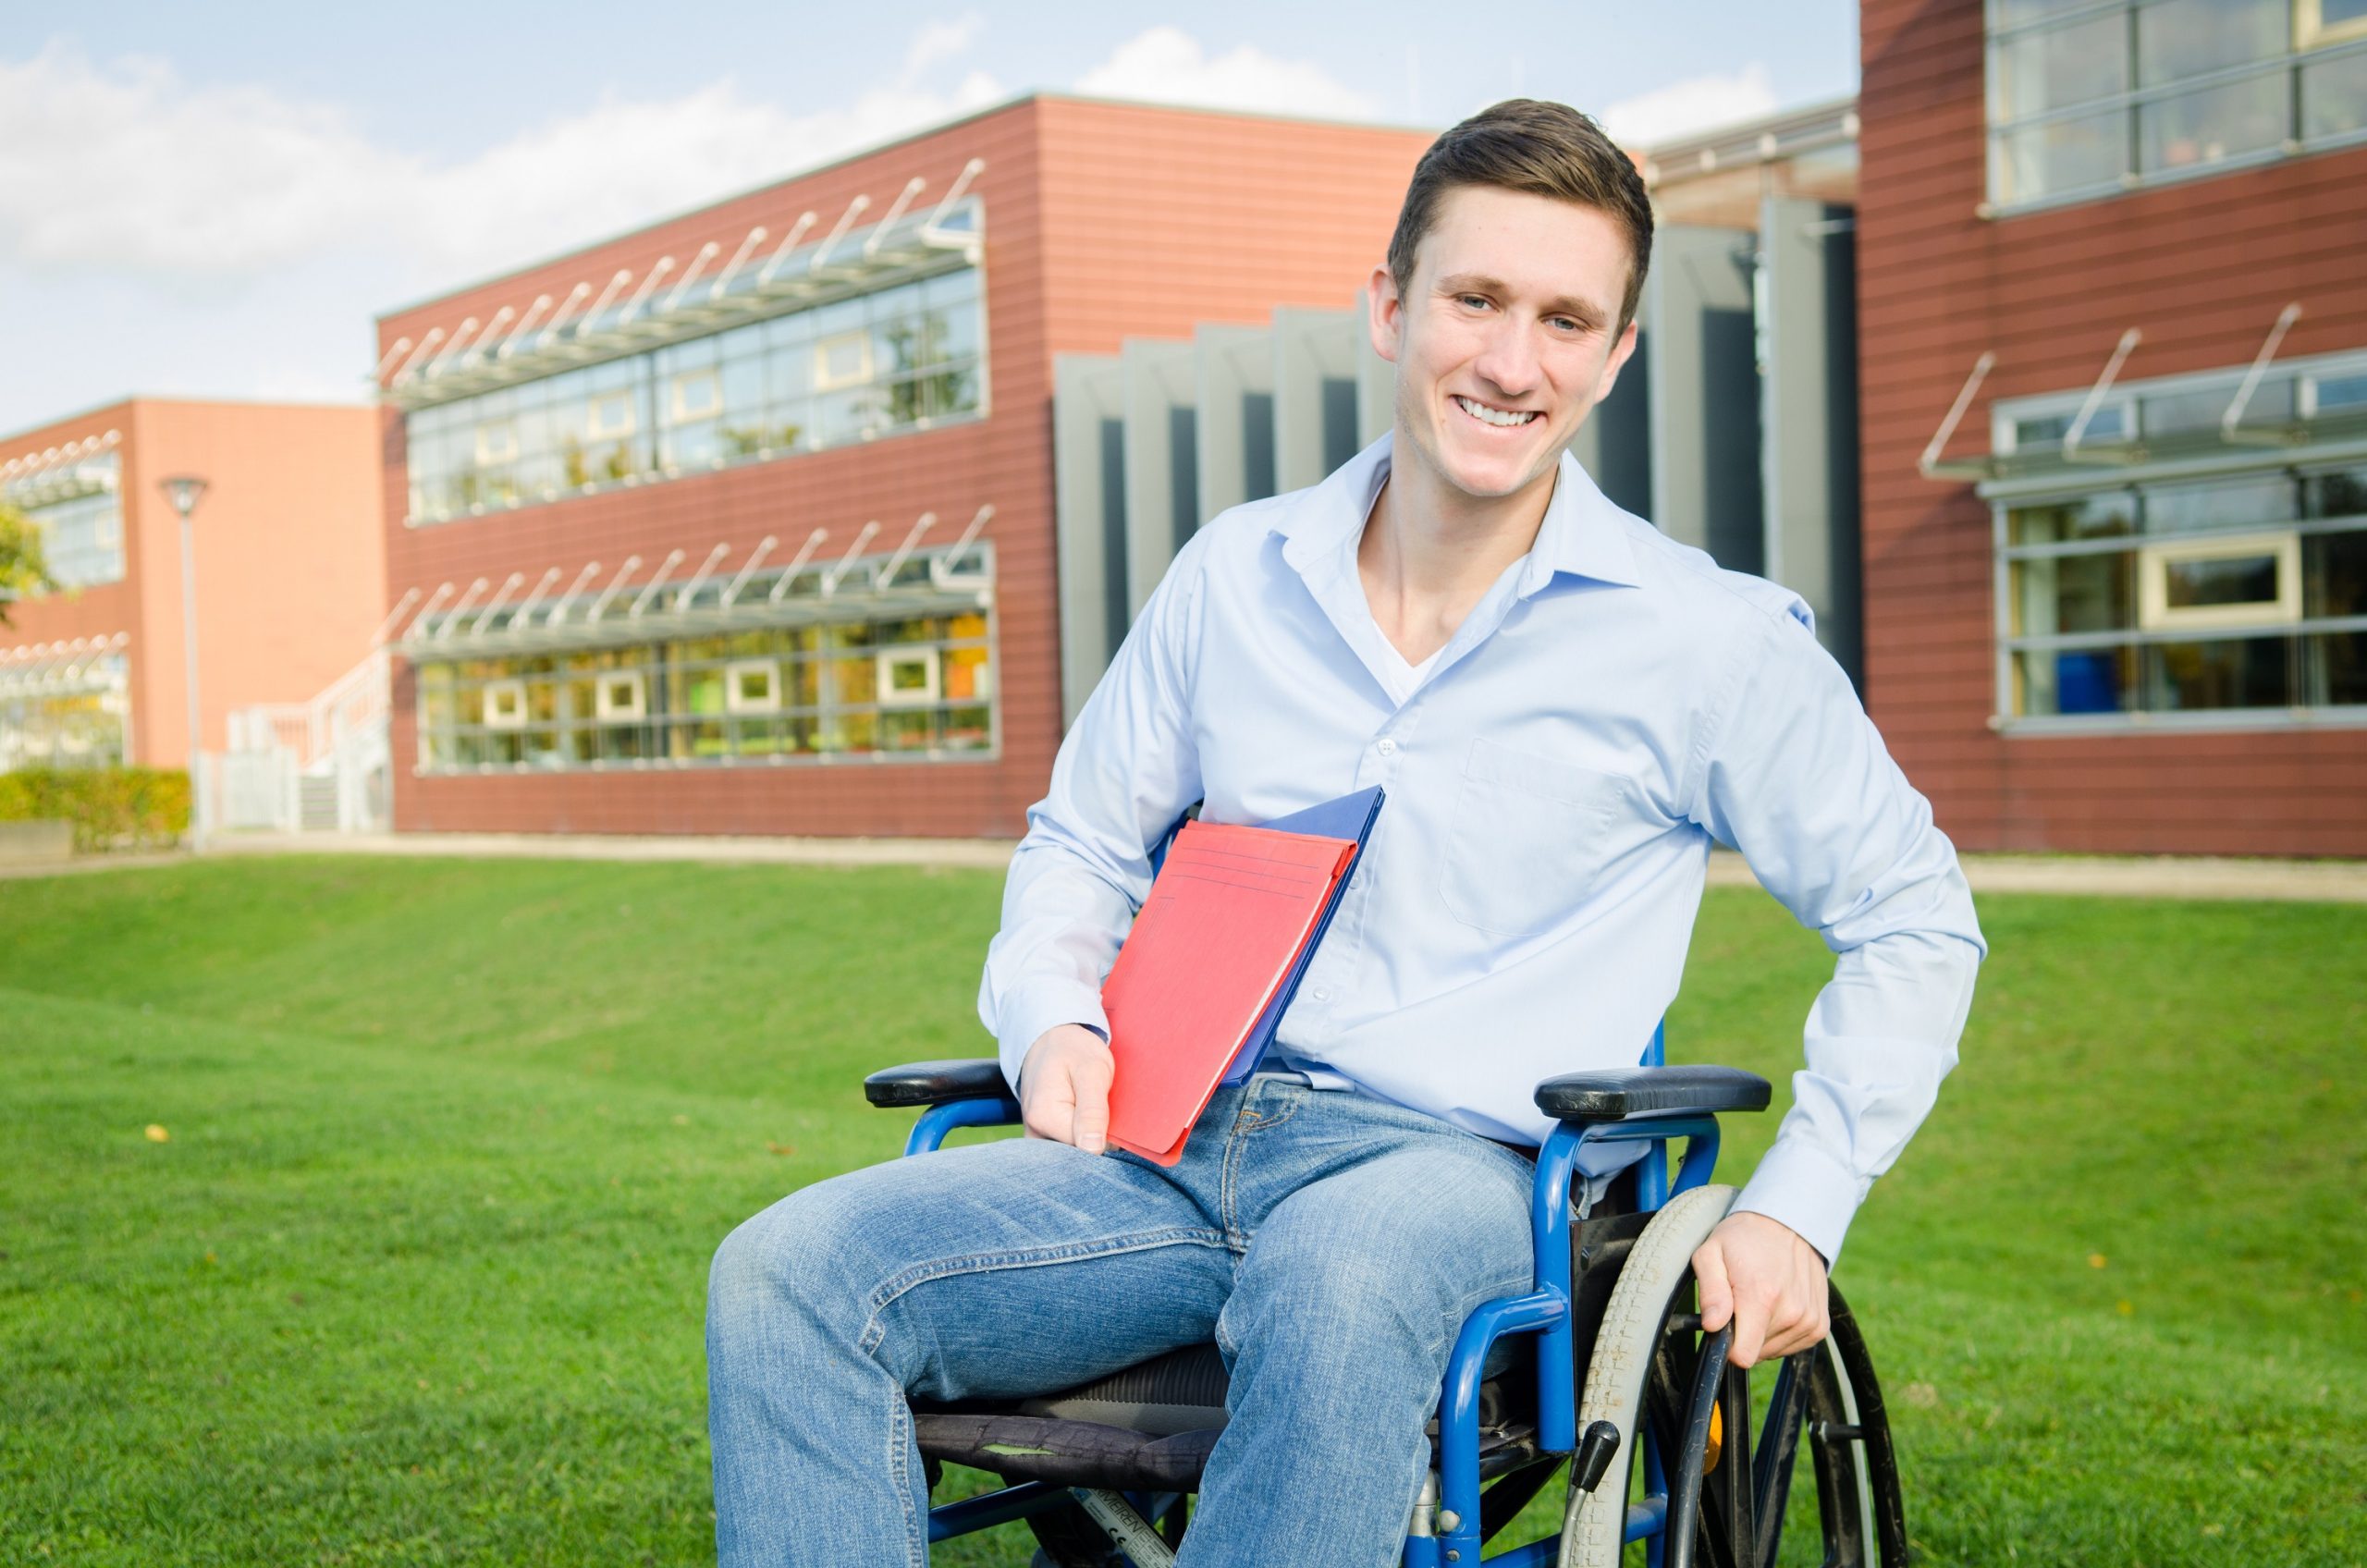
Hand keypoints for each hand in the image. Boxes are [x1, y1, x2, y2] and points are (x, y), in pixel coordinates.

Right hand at [1017, 1024, 1114, 1152]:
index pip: (1086, 1151)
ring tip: (1094, 1109)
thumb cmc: (1074, 1050)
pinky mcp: (1041, 1137)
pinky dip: (1081, 1138)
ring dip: (1090, 1139)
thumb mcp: (1092, 1071)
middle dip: (1098, 1141)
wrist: (1051, 1038)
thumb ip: (1092, 1111)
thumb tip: (1093, 1150)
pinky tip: (1086, 1119)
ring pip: (1073, 1154)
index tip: (1117, 1118)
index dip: (1109, 1139)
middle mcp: (1033, 1133)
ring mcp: (1035, 1137)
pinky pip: (1066, 1149)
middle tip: (1107, 1109)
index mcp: (1044, 1117)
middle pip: (1077, 1156)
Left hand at [1691, 1211, 1829, 1368]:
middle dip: (1742, 1332)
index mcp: (1761, 1297)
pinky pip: (1790, 1346)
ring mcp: (1809, 1321)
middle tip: (1741, 1300)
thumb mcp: (1711, 1253)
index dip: (1727, 1346)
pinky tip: (1776, 1305)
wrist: (1788, 1224)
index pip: (1743, 1356)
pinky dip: (1779, 1331)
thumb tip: (1712, 1326)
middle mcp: (1791, 1313)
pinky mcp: (1820, 1326)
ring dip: (1761, 1332)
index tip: (1723, 1325)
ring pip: (1772, 1351)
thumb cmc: (1743, 1239)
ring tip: (1760, 1298)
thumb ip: (1711, 1292)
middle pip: (1755, 1353)